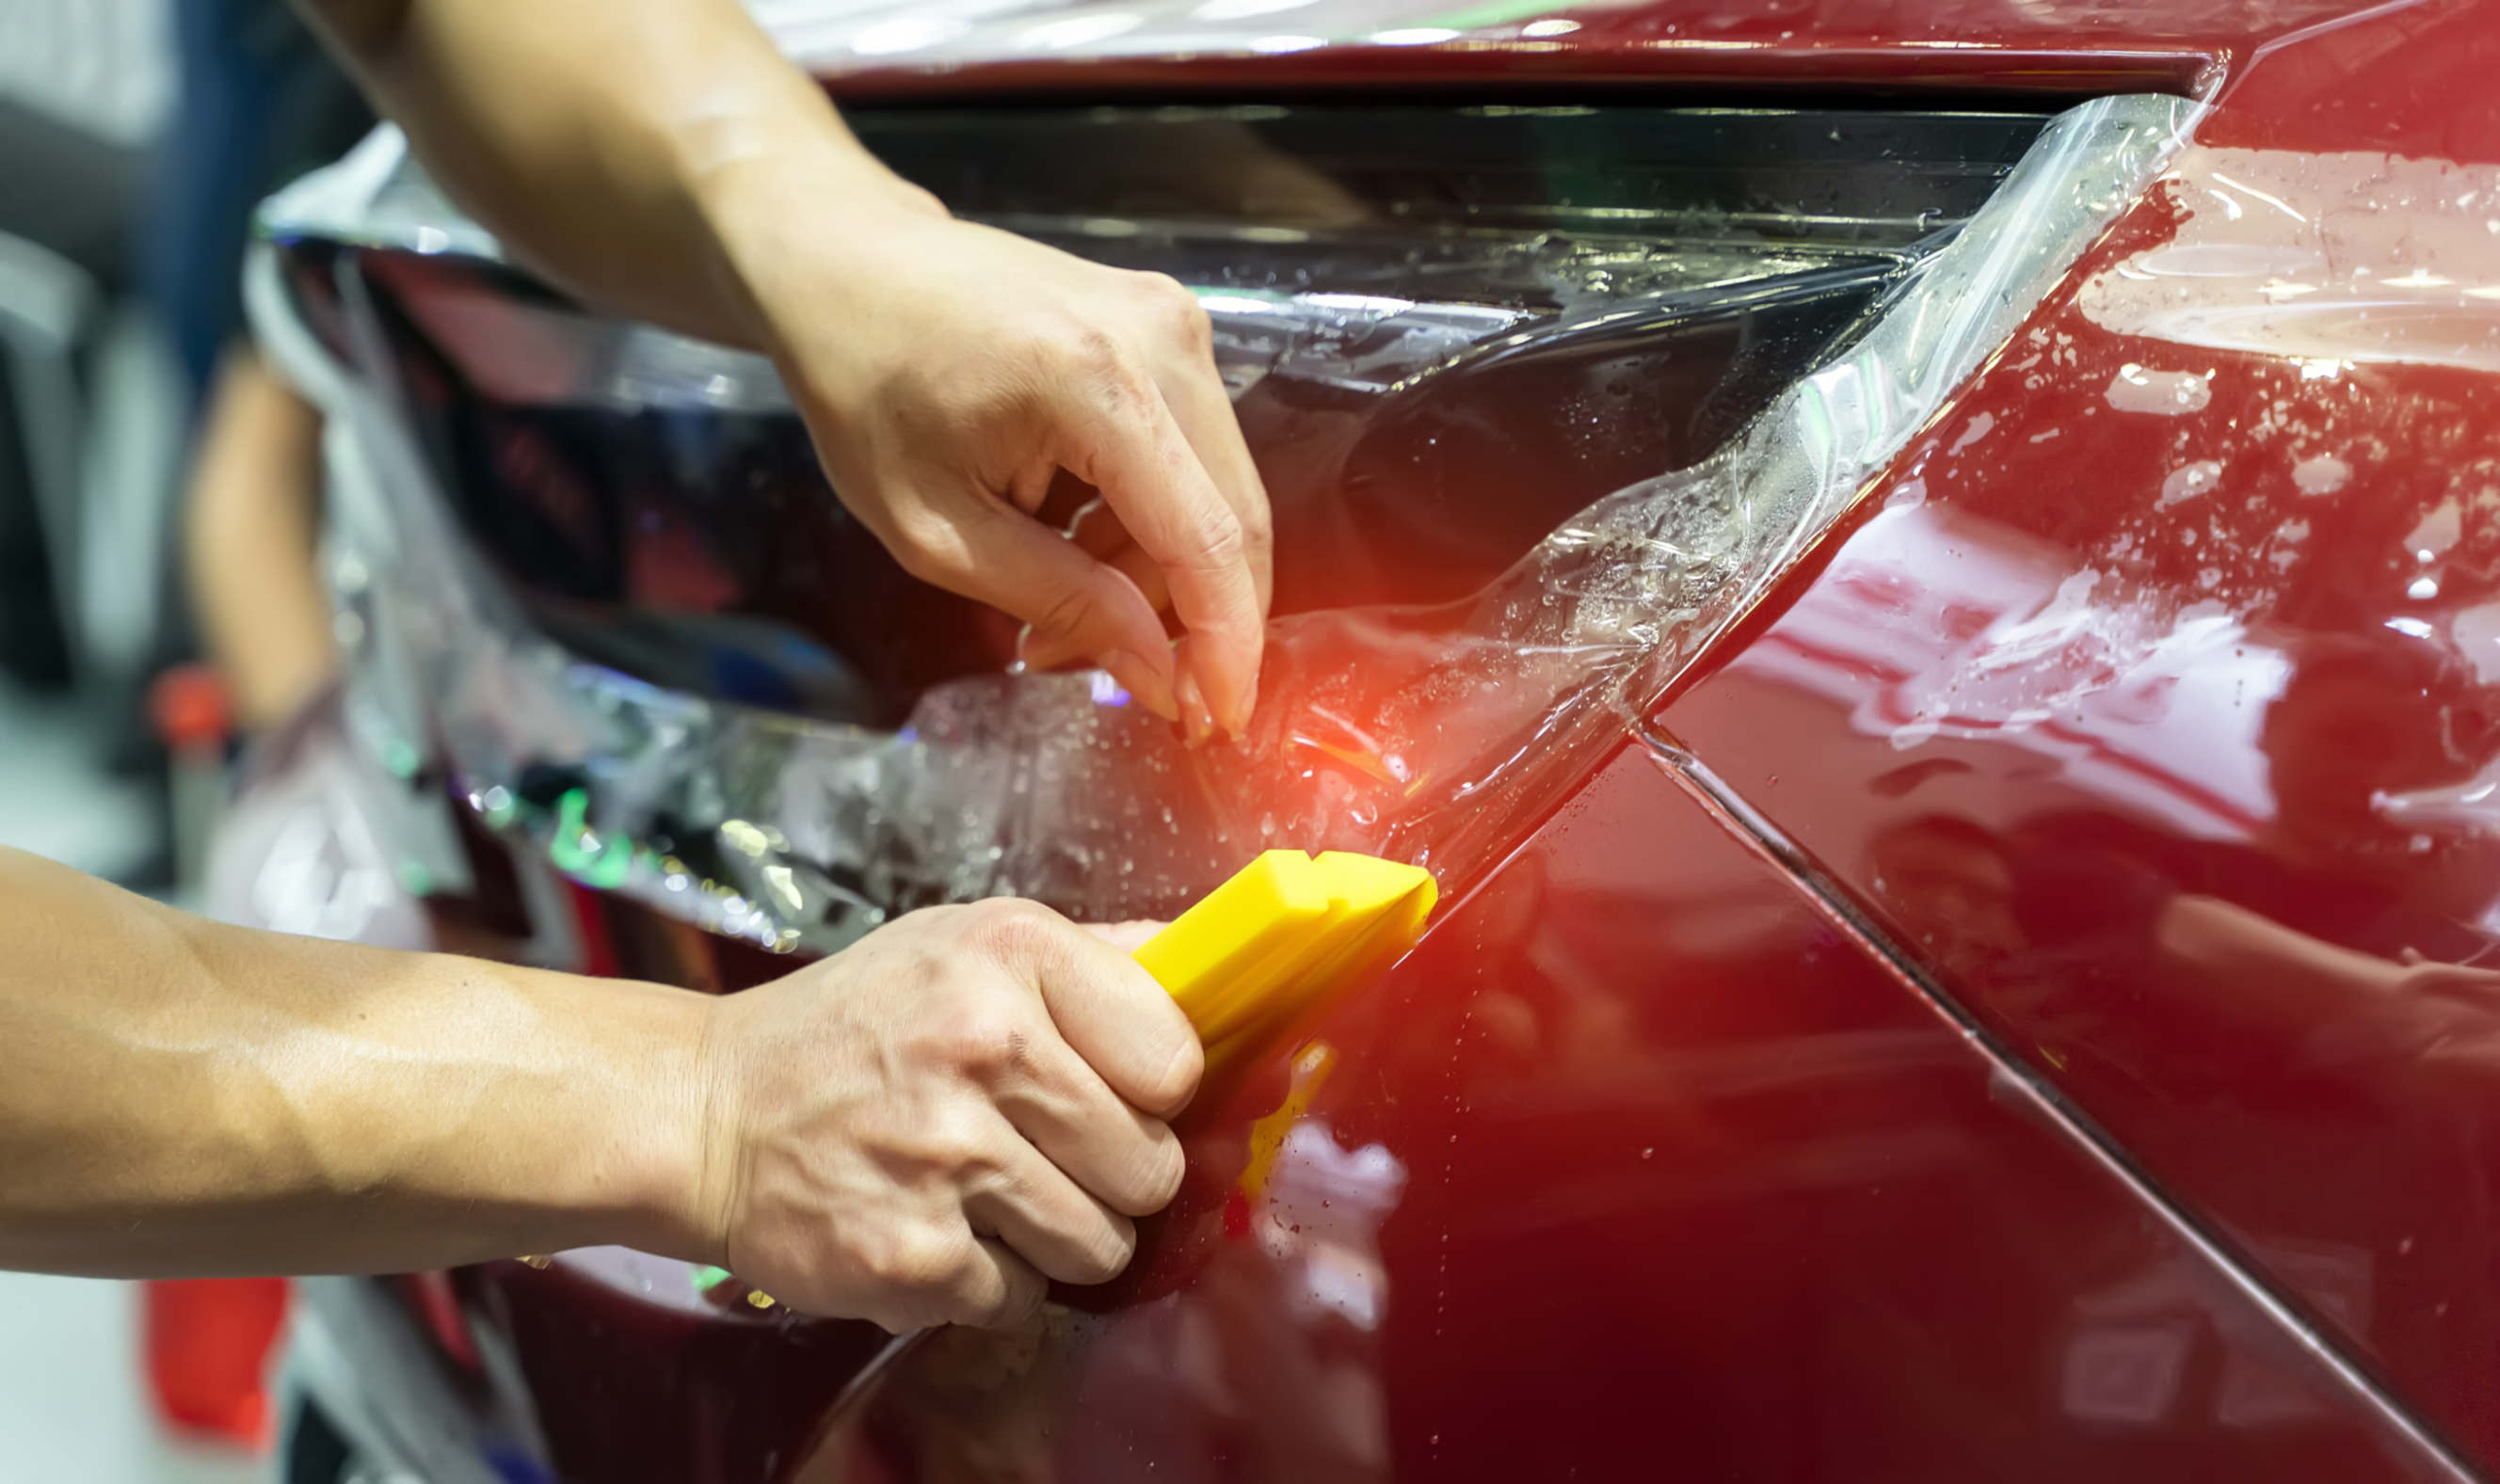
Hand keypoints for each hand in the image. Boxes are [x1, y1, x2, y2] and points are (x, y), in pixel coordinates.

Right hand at [692, 900, 1202, 1331]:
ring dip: (1056, 1236)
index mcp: (1011, 953)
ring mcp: (947, 1157)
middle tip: (1043, 1151)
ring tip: (986, 1191)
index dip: (1153, 1089)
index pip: (1175, 1059)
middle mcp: (983, 1046)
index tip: (1114, 1091)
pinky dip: (989, 1283)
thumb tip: (1203, 964)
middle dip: (1110, 1175)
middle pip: (1151, 1167)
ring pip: (1102, 1246)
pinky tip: (936, 1227)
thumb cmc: (853, 1028)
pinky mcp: (914, 1257)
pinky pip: (1024, 1300)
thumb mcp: (963, 945)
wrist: (706, 1113)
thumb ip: (1092, 957)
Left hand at [711, 173, 1271, 738]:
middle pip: (1230, 521)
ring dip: (1155, 571)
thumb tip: (1161, 676)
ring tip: (1056, 596)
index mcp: (1095, 382)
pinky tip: (1073, 532)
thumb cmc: (866, 388)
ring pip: (1217, 496)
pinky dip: (1148, 520)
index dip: (1226, 644)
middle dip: (1184, 619)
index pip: (1207, 538)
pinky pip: (1194, 457)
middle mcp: (1160, 338)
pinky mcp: (1170, 327)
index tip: (1218, 721)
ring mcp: (1174, 322)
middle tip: (1093, 662)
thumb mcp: (936, 529)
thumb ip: (1061, 600)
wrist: (848, 264)